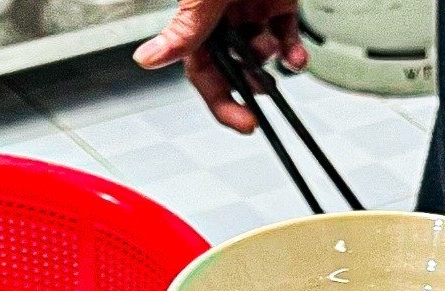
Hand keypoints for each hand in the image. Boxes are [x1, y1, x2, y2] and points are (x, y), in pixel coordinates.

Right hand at [134, 0, 308, 133]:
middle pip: (232, 65)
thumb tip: (147, 59)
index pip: (200, 68)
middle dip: (248, 83)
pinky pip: (288, 34)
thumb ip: (185, 26)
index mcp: (196, 13)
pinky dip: (295, 50)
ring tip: (273, 49)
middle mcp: (222, 14)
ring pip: (262, 52)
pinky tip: (297, 56)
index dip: (220, 100)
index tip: (244, 123)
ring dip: (271, 60)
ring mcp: (251, 7)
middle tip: (263, 95)